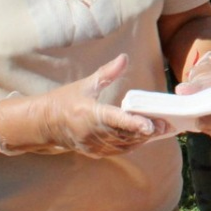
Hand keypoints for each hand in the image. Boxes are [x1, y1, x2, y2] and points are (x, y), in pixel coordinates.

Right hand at [0, 54, 162, 157]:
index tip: (151, 125)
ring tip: (162, 131)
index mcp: (89, 114)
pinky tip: (146, 138)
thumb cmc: (65, 101)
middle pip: (124, 134)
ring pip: (123, 145)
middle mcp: (91, 133)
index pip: (115, 120)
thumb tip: (124, 58)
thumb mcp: (84, 84)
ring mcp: (92, 145)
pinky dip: (133, 145)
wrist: (43, 124)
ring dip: (143, 139)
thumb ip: (106, 73)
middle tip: (167, 125)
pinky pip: (118, 150)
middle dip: (147, 131)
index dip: (134, 123)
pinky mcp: (94, 152)